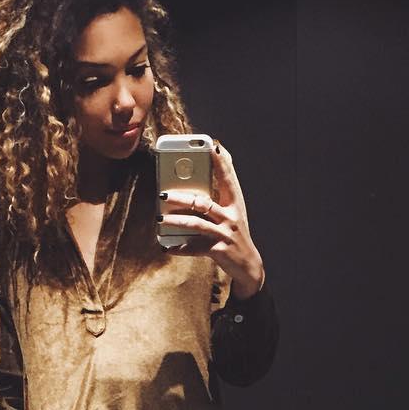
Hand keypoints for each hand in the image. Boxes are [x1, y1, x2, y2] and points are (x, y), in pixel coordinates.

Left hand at [158, 142, 265, 298]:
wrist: (248, 264)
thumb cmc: (234, 233)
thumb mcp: (233, 210)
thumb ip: (222, 189)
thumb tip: (218, 159)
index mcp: (234, 203)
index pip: (227, 179)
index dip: (221, 162)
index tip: (212, 146)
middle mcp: (231, 216)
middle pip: (204, 203)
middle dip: (182, 198)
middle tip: (163, 195)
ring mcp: (225, 234)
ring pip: (197, 224)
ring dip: (176, 221)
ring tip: (160, 219)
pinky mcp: (219, 250)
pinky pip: (196, 248)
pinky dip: (180, 248)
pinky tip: (167, 247)